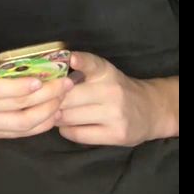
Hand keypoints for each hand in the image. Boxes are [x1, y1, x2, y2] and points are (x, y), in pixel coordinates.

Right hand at [0, 47, 73, 139]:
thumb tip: (21, 63)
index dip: (19, 86)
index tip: (40, 79)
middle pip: (14, 106)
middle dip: (45, 95)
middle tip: (65, 82)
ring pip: (21, 123)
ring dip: (47, 111)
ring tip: (64, 96)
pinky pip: (20, 133)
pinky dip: (40, 124)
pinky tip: (53, 112)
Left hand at [56, 52, 177, 145]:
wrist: (149, 110)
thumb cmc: (115, 89)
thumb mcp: (102, 74)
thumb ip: (79, 73)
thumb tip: (46, 80)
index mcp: (106, 72)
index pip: (92, 63)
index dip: (81, 61)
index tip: (70, 58)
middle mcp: (112, 91)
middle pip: (69, 97)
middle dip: (52, 100)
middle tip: (44, 101)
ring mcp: (115, 114)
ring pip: (70, 117)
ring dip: (57, 116)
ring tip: (55, 113)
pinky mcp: (116, 135)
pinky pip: (78, 134)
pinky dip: (66, 130)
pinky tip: (67, 126)